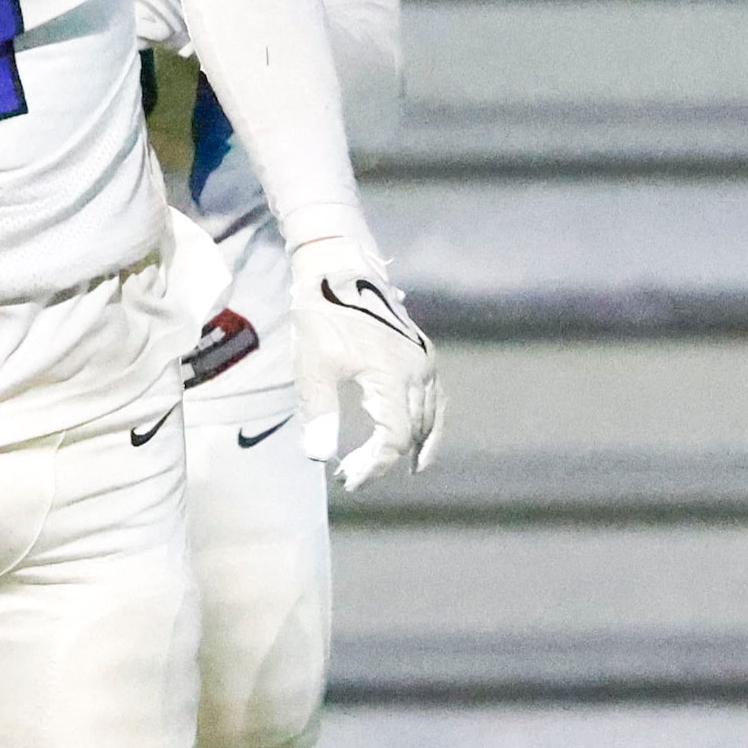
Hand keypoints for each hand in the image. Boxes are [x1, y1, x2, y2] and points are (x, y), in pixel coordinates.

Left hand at [289, 236, 443, 487]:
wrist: (337, 267)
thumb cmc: (321, 315)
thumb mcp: (312, 365)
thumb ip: (319, 412)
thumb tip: (320, 457)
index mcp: (394, 375)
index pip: (394, 438)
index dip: (373, 465)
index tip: (348, 480)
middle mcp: (419, 369)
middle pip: (412, 431)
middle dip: (384, 459)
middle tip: (353, 475)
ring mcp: (424, 360)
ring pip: (430, 418)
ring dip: (411, 446)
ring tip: (393, 469)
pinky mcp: (421, 352)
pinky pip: (435, 398)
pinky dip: (429, 424)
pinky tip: (418, 440)